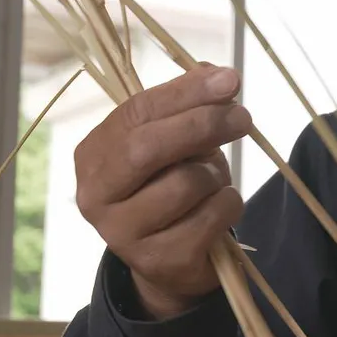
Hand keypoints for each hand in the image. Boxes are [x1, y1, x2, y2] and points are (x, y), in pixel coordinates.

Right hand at [74, 64, 252, 318]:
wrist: (168, 258)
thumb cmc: (170, 184)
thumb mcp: (175, 140)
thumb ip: (189, 103)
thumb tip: (220, 74)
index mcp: (93, 154)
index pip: (136, 112)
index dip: (185, 92)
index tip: (230, 80)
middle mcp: (95, 195)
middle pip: (148, 147)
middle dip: (202, 125)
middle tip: (243, 117)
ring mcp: (122, 233)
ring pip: (185, 184)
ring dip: (216, 174)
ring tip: (215, 178)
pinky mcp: (157, 261)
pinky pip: (209, 218)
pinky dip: (228, 204)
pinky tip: (220, 207)